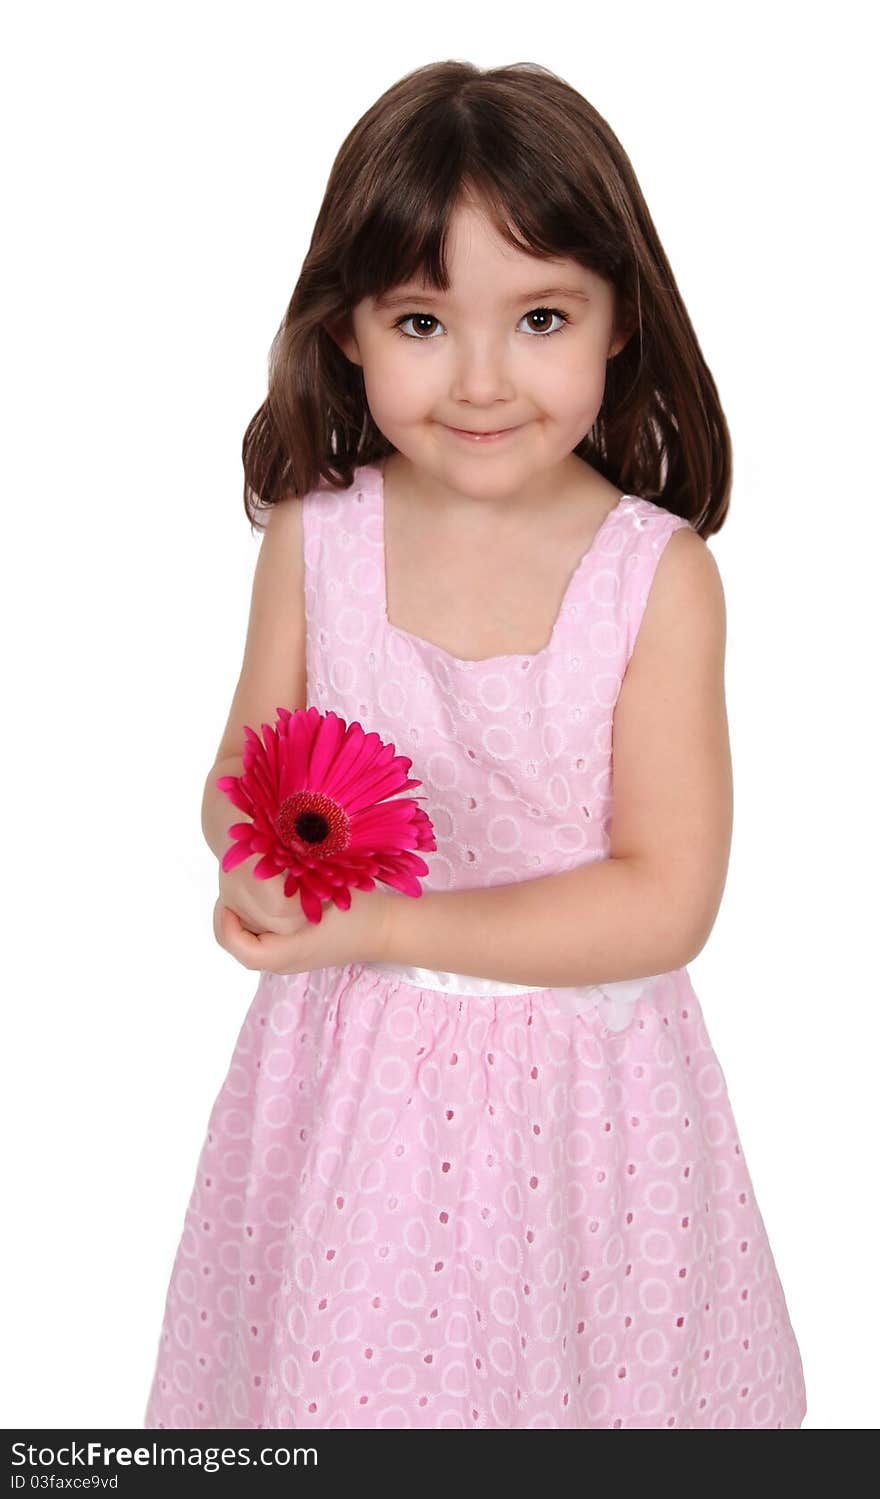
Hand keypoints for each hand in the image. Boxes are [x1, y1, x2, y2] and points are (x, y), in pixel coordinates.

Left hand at [213, 882, 394, 975]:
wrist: (389, 930)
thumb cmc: (358, 909)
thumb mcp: (323, 887)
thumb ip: (291, 873)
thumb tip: (260, 848)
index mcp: (286, 953)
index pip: (237, 946)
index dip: (225, 921)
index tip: (229, 897)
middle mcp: (285, 962)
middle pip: (240, 945)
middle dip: (232, 916)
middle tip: (235, 888)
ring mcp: (293, 960)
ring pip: (253, 942)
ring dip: (247, 918)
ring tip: (252, 890)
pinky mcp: (301, 954)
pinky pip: (268, 941)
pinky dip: (262, 922)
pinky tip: (273, 897)